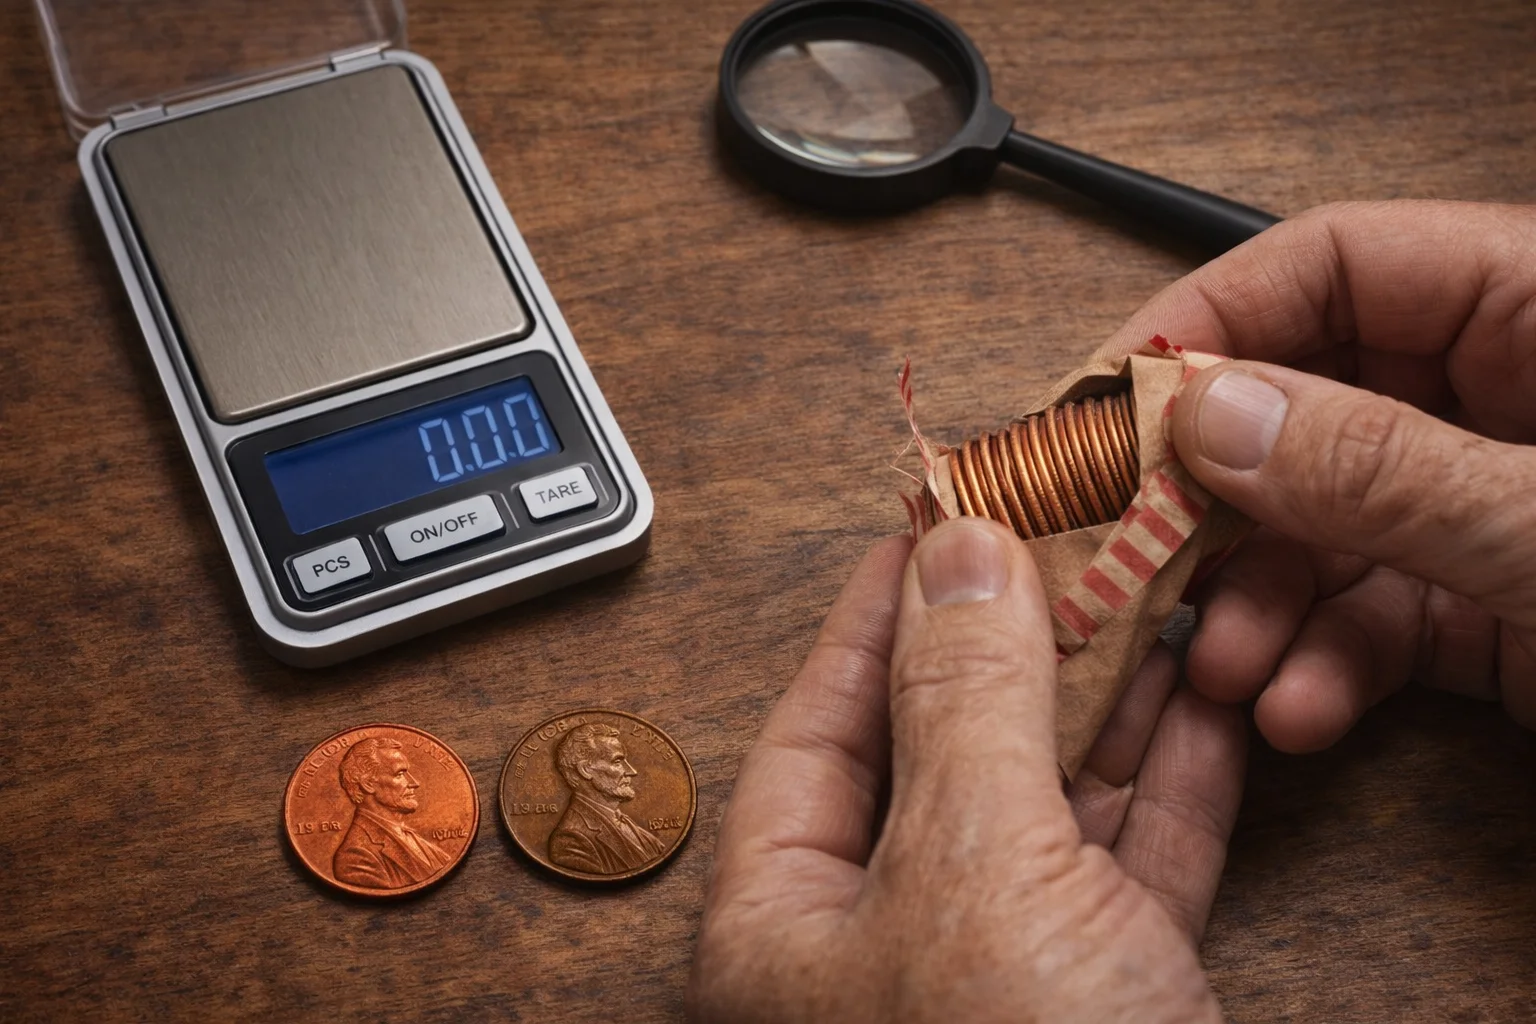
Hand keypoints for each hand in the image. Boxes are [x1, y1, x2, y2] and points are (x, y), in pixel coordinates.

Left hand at [689, 522, 1244, 1022]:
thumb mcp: (974, 873)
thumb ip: (964, 704)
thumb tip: (955, 552)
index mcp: (787, 922)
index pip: (819, 721)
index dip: (877, 611)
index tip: (930, 518)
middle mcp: (882, 942)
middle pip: (941, 747)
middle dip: (1007, 640)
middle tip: (1057, 533)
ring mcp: (999, 970)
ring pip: (1048, 797)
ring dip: (1104, 694)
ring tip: (1142, 582)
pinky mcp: (1109, 998)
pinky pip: (1134, 860)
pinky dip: (1172, 776)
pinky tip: (1199, 693)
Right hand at [1097, 200, 1535, 748]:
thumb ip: (1384, 467)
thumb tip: (1210, 416)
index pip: (1334, 264)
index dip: (1208, 317)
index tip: (1103, 399)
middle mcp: (1499, 397)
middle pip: (1303, 406)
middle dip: (1214, 497)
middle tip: (1127, 550)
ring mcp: (1487, 504)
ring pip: (1322, 528)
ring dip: (1256, 605)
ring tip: (1221, 668)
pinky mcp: (1491, 604)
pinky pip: (1375, 617)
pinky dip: (1324, 667)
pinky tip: (1299, 711)